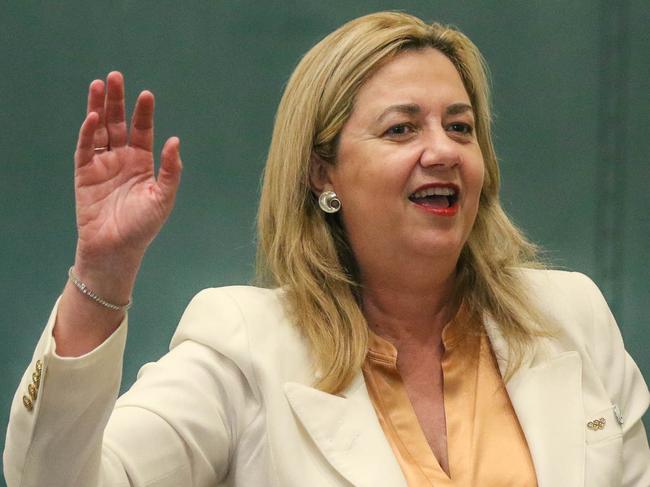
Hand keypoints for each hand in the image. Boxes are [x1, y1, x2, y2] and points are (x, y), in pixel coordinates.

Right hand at [73, 72, 181, 289]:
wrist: (117, 248)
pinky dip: (88, 132)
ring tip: (99, 85)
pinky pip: (86, 148)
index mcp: (142, 162)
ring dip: (98, 108)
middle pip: (118, 123)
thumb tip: (176, 141)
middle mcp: (122, 159)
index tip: (146, 94)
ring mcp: (102, 164)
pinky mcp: (84, 173)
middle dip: (117, 101)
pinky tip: (92, 117)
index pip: (142, 130)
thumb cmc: (143, 226)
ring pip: (99, 129)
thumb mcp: (163, 197)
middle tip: (116, 76)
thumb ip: (171, 170)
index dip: (144, 113)